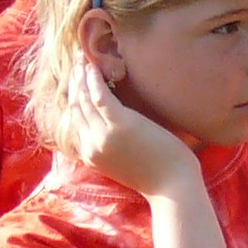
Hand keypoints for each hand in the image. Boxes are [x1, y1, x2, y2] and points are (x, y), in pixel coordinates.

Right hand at [54, 57, 201, 201]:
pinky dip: (93, 79)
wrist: (174, 188)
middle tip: (77, 64)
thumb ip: (113, 147)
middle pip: (75, 108)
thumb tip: (115, 129)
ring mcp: (103, 135)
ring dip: (80, 77)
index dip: (73, 99)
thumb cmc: (159, 175)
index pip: (75, 122)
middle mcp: (91, 146)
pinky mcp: (119, 124)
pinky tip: (93, 66)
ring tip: (83, 60)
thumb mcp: (125, 163)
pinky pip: (98, 95)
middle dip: (74, 84)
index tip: (75, 82)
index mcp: (91, 156)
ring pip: (82, 99)